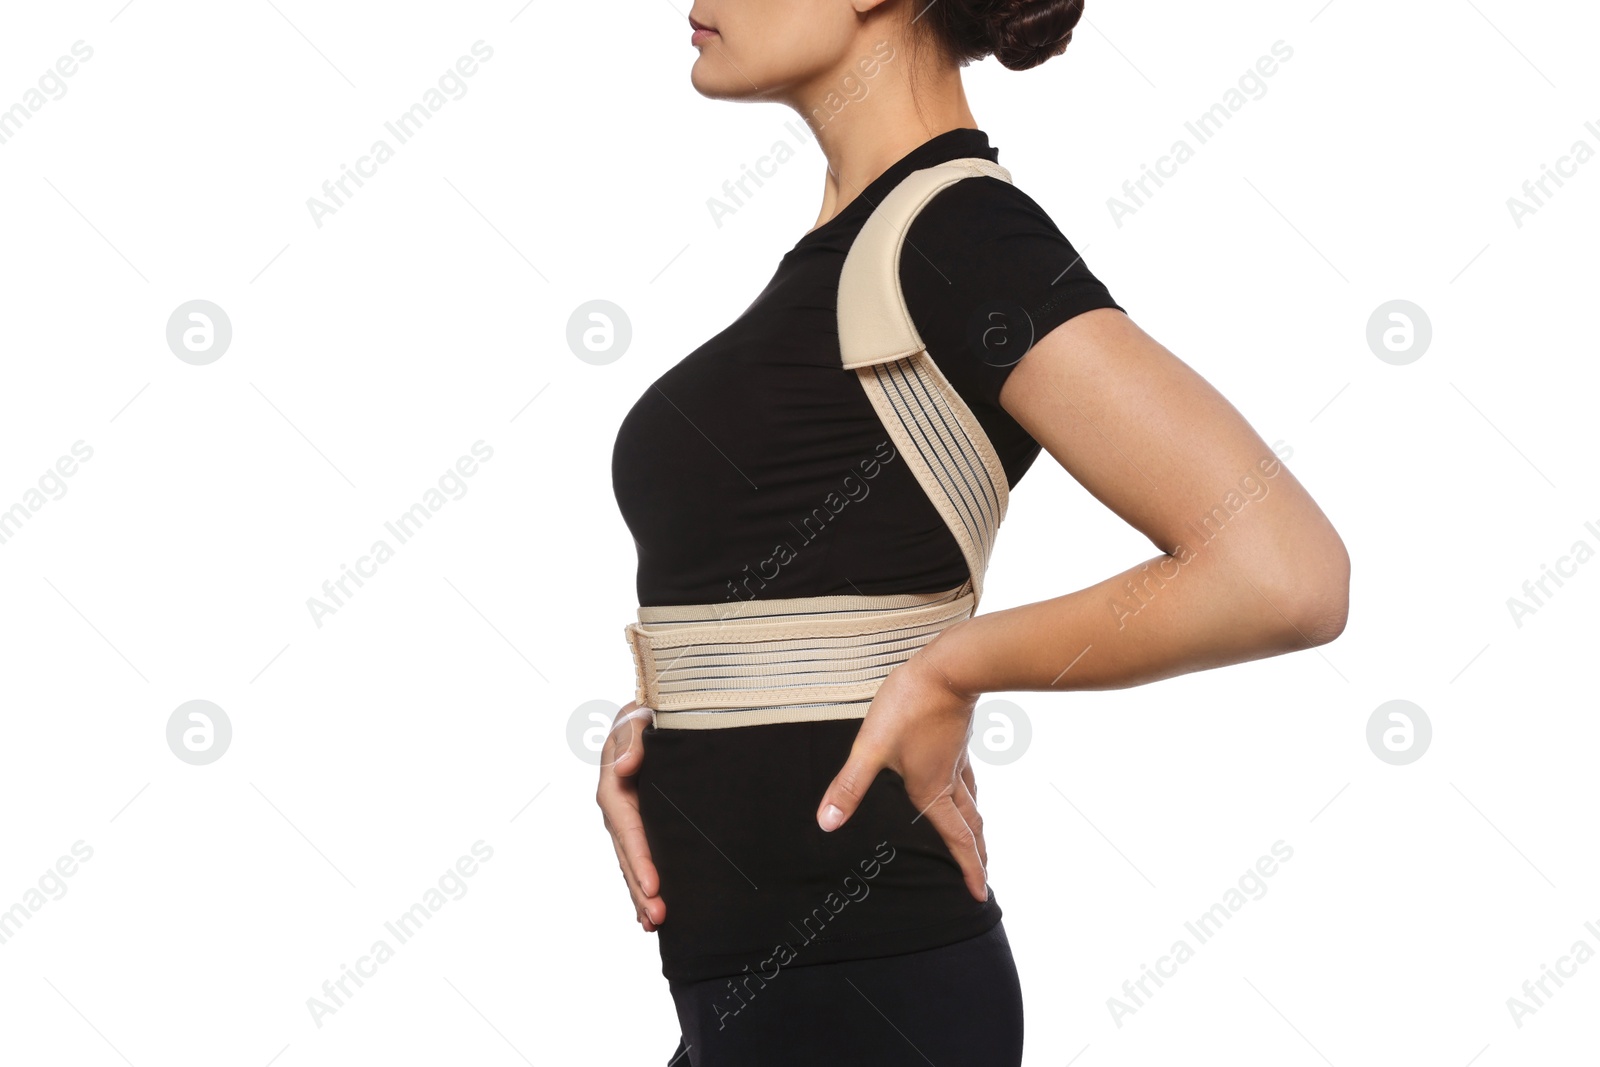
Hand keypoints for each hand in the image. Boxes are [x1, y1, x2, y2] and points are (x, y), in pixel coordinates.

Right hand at [595, 700, 664, 930]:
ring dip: (640, 894)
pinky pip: (639, 857)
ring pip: (631, 862)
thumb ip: (632, 736)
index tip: (653, 886)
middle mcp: (617, 808)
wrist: (651, 713)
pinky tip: (651, 913)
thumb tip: (623, 769)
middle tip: (658, 917)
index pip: (627, 828)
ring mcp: (628, 818)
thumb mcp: (638, 715)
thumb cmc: (646, 712)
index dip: (640, 857)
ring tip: (655, 924)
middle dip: (640, 888)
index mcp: (614, 785)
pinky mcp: (641, 823)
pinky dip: (642, 885)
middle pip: (627, 854)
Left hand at [815, 634, 988, 900]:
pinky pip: (968, 775)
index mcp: (931, 790)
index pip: (956, 838)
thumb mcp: (870, 748)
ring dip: (976, 825)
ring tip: (976, 837)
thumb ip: (849, 787)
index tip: (980, 895)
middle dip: (978, 855)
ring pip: (973, 800)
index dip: (969, 868)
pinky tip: (961, 781)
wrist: (950, 667)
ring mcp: (959, 757)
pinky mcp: (959, 736)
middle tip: (985, 878)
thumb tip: (827, 824)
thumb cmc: (910, 706)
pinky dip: (969, 792)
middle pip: (971, 826)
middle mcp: (951, 779)